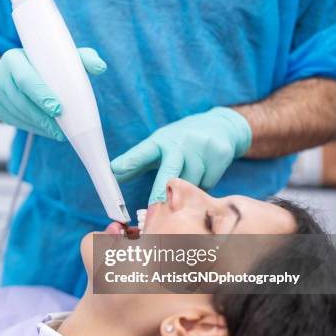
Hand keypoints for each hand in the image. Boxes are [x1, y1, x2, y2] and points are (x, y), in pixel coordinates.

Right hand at [0, 47, 106, 140]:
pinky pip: (14, 122)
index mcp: (12, 58)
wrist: (14, 71)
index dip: (41, 95)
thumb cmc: (42, 64)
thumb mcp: (60, 57)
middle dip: (42, 117)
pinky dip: (32, 128)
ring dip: (38, 126)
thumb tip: (100, 67)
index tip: (57, 109)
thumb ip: (81, 58)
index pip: (25, 79)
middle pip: (20, 101)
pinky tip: (46, 131)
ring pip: (17, 114)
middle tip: (60, 129)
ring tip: (57, 133)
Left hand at [110, 107, 251, 203]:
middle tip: (153, 209)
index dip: (130, 162)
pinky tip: (203, 174)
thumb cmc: (182, 140)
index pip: (143, 152)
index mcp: (162, 140)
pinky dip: (202, 186)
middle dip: (160, 192)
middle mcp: (181, 142)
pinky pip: (207, 184)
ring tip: (186, 180)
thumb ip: (137, 162)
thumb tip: (114, 174)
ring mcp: (202, 148)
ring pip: (190, 184)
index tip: (115, 171)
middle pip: (169, 172)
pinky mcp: (220, 156)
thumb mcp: (159, 146)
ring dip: (185, 191)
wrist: (221, 126)